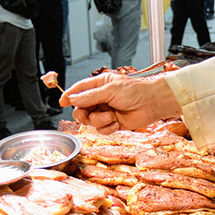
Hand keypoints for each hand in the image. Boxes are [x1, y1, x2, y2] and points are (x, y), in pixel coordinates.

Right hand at [63, 71, 180, 133]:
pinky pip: (100, 129)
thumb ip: (90, 96)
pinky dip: (107, 127)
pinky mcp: (111, 123)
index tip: (62, 102)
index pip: (78, 90)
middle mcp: (100, 98)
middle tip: (85, 115)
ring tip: (111, 117)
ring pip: (90, 121)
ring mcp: (105, 111)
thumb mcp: (109, 90)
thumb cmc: (135, 91)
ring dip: (99, 121)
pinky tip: (117, 123)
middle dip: (82, 114)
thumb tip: (73, 99)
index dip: (69, 96)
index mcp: (99, 85)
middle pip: (80, 108)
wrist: (152, 104)